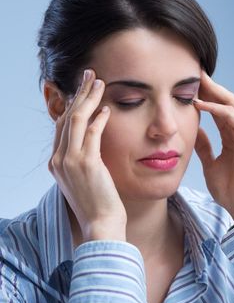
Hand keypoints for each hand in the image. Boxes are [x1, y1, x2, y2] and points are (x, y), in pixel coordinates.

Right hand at [48, 69, 126, 242]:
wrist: (101, 226)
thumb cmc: (98, 205)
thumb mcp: (85, 182)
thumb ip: (84, 162)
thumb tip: (92, 147)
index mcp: (57, 163)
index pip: (62, 126)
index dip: (72, 105)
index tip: (83, 91)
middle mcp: (59, 160)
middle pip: (67, 117)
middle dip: (79, 94)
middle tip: (90, 76)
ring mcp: (70, 161)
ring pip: (76, 119)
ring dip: (89, 98)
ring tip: (100, 82)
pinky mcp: (86, 164)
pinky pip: (91, 133)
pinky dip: (99, 119)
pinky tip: (107, 109)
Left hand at [193, 71, 233, 223]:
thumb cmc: (229, 189)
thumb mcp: (211, 163)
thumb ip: (205, 146)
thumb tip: (196, 131)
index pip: (220, 109)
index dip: (207, 96)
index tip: (191, 86)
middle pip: (227, 101)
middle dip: (211, 87)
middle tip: (193, 74)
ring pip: (231, 103)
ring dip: (213, 91)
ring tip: (195, 81)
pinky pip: (230, 116)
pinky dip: (214, 108)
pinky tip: (198, 103)